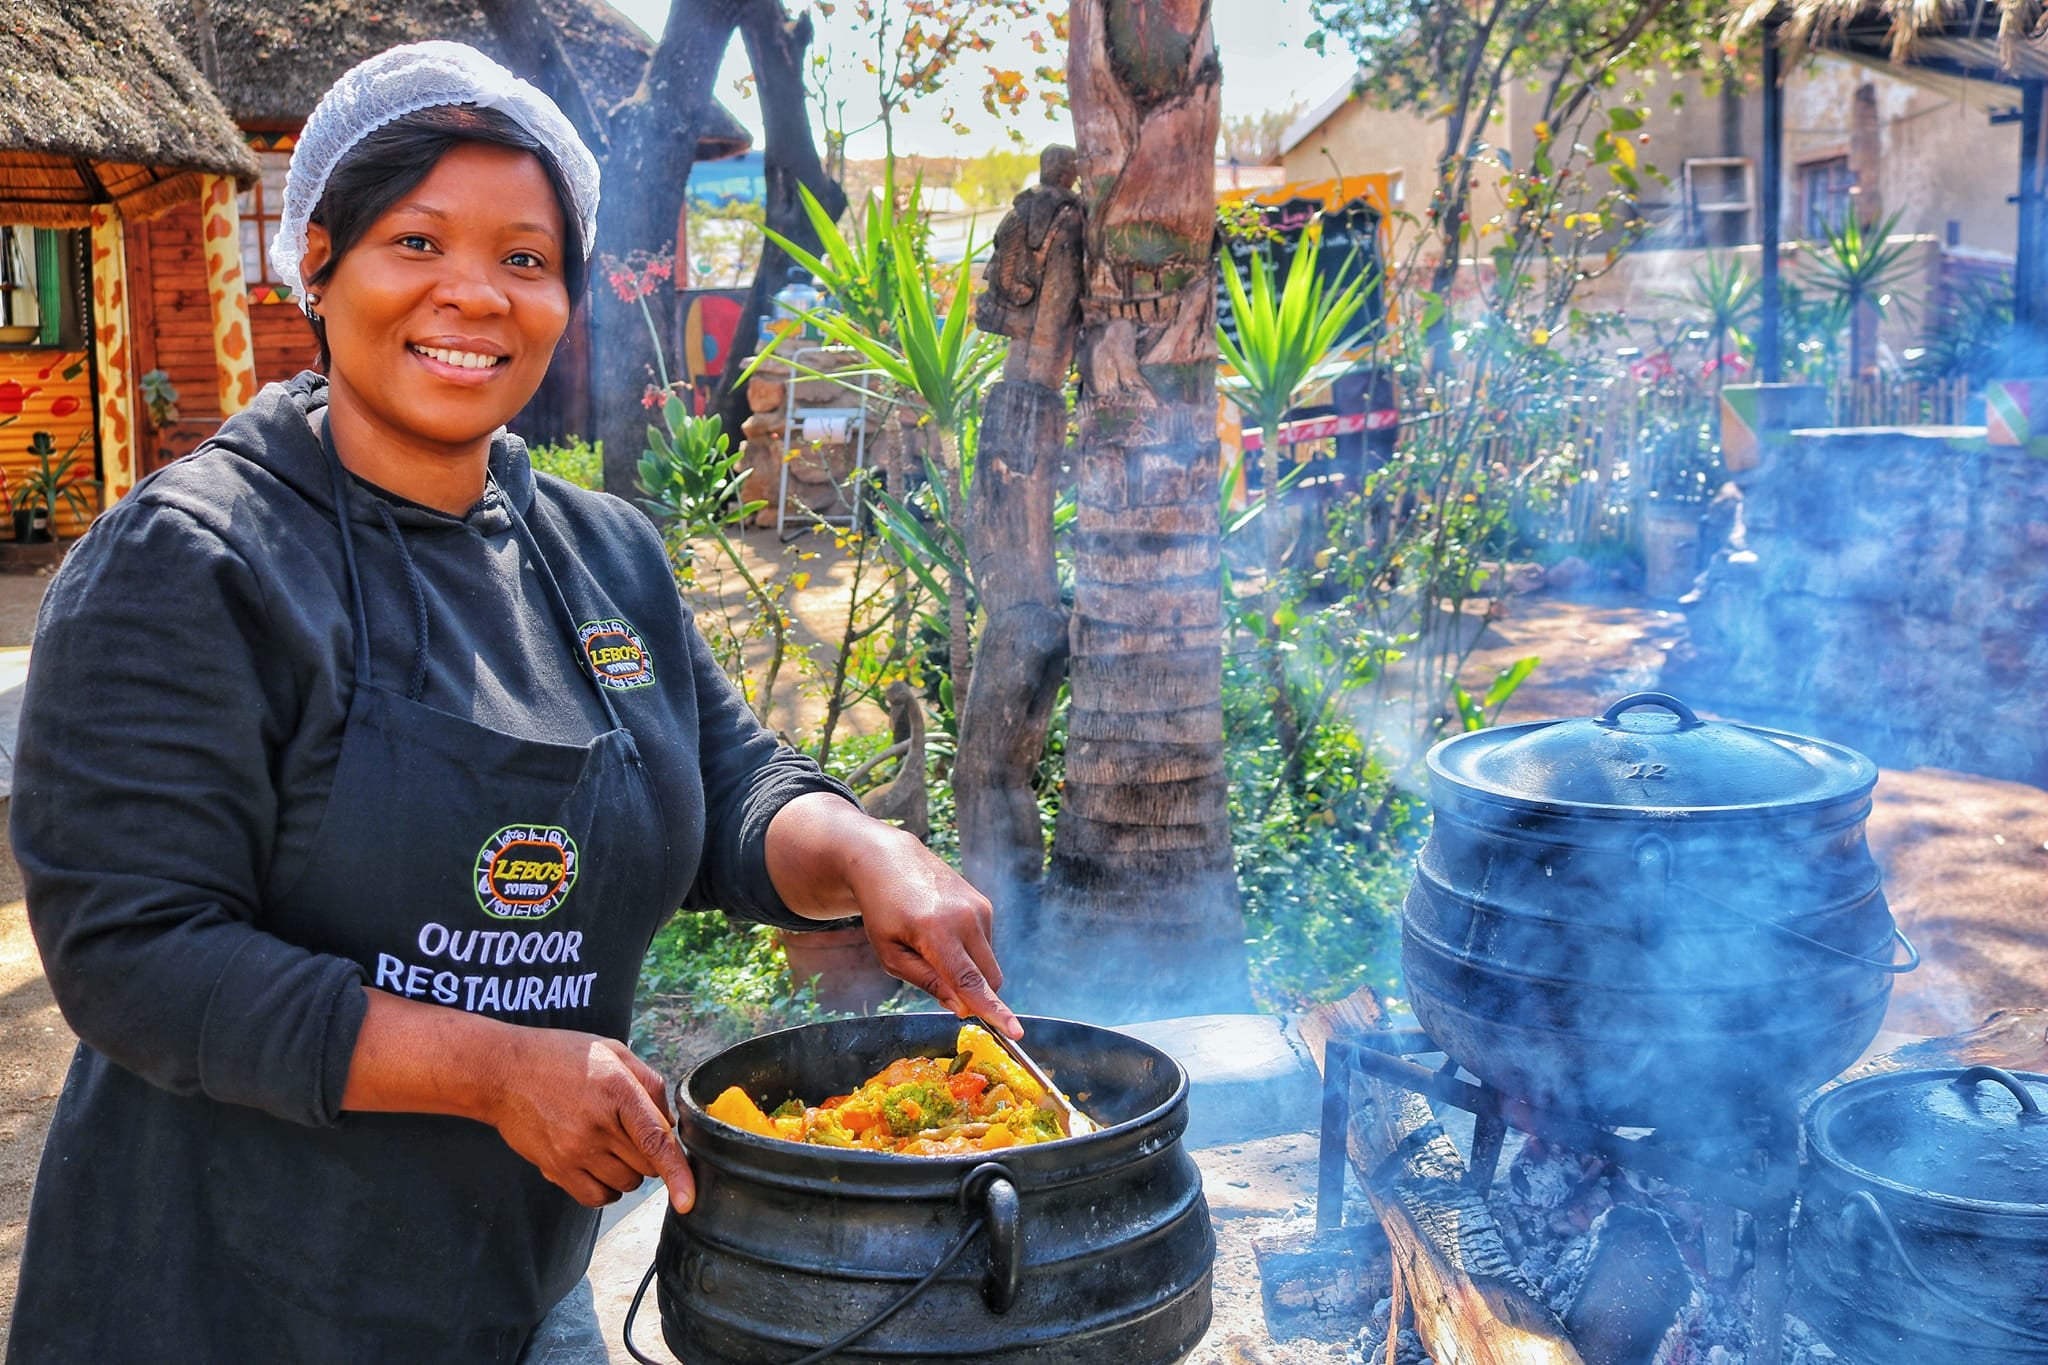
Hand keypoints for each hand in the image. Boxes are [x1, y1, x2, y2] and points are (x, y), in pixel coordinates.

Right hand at [484, 1029, 696, 1213]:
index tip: (687, 1200)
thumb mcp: (613, 1051)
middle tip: (629, 1130)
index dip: (677, 1174)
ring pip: (625, 1184)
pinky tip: (598, 1165)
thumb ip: (650, 1084)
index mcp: (618, 1090)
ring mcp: (575, 1151)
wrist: (505, 1072)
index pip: (656, 1140)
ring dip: (628, 1171)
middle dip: (649, 1154)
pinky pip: (596, 1197)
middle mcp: (598, 1125)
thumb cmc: (562, 1057)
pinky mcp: (556, 1169)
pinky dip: (606, 1188)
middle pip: (646, 1166)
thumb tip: (669, 1124)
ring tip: (609, 1143)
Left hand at [843, 825, 1021, 1038]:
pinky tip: (942, 932)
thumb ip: (926, 982)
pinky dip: (968, 952)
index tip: (1015, 1033)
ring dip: (968, 971)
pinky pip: (985, 945)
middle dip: (974, 995)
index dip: (993, 1010)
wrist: (889, 860)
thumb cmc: (883, 911)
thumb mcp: (890, 954)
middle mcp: (964, 918)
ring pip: (988, 964)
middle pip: (988, 979)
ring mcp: (979, 908)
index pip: (969, 981)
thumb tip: (961, 1007)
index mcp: (935, 932)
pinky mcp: (985, 904)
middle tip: (941, 990)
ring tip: (931, 946)